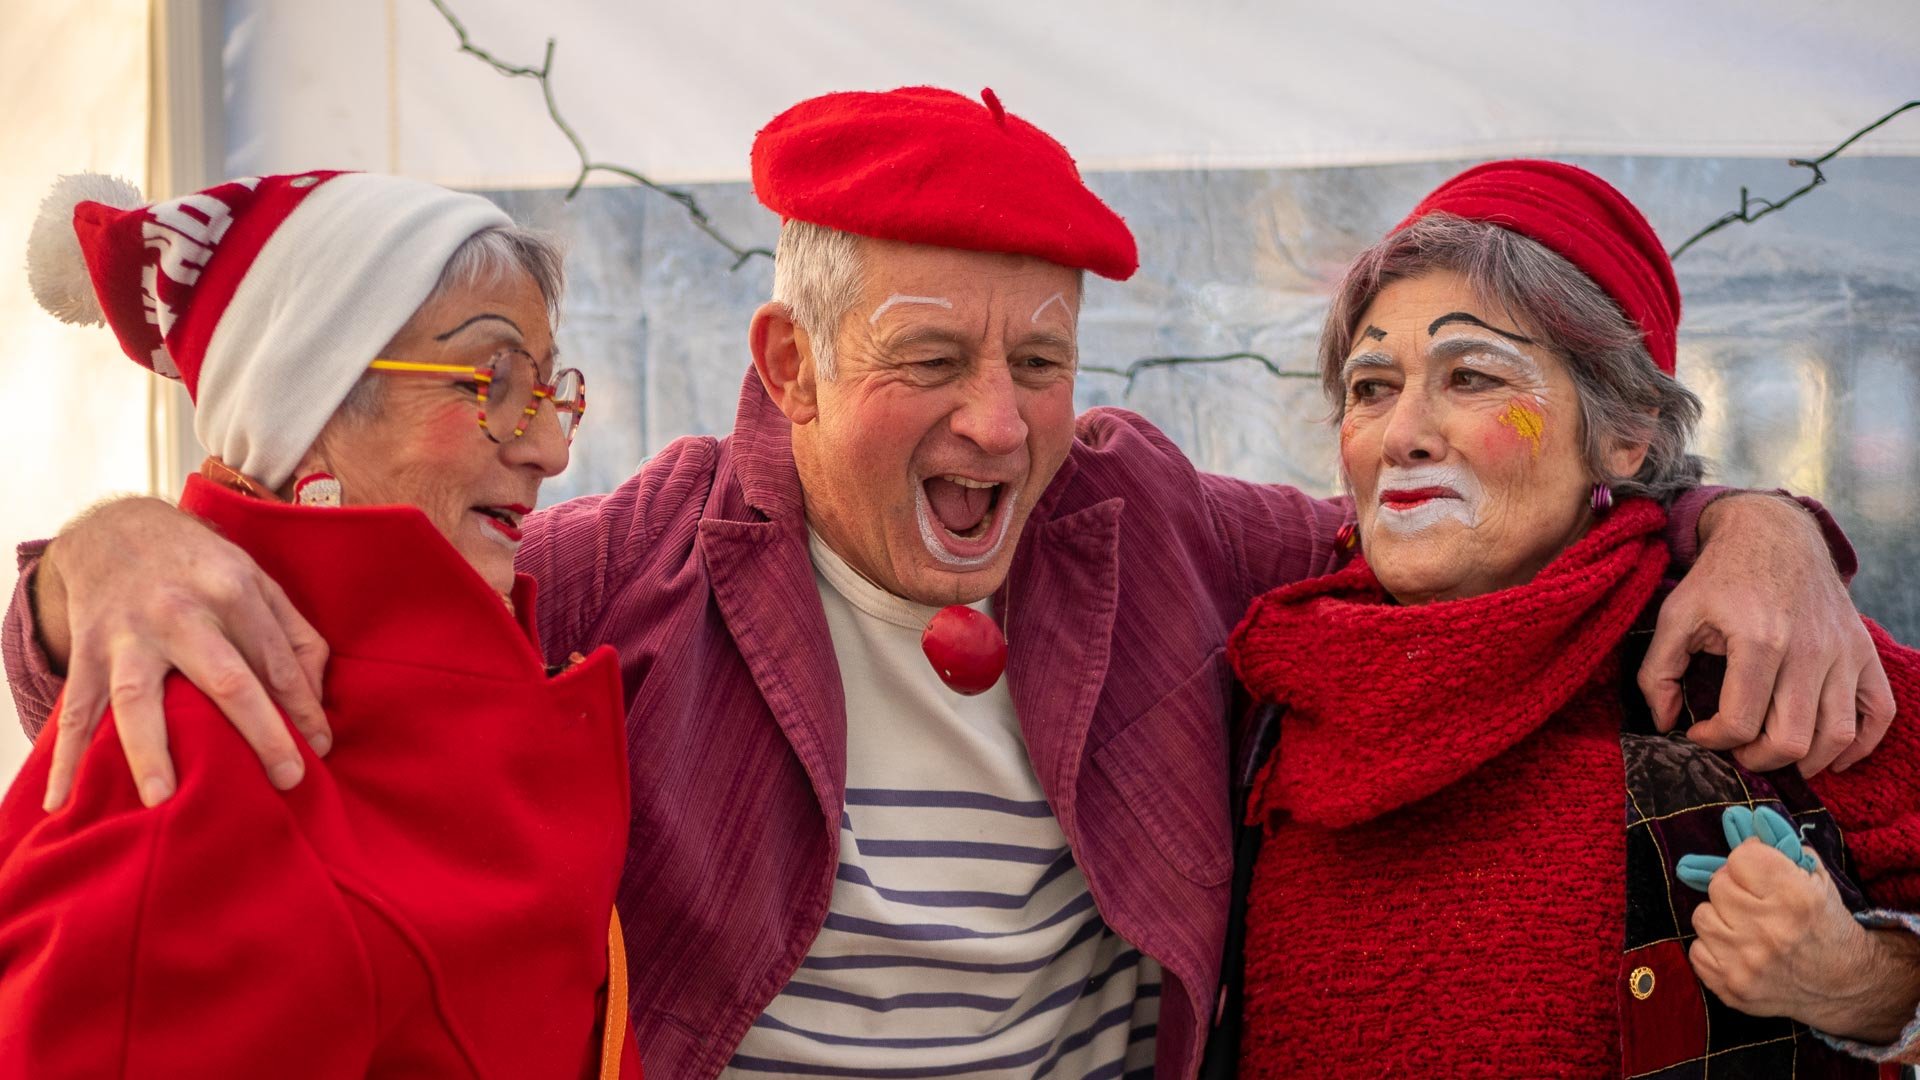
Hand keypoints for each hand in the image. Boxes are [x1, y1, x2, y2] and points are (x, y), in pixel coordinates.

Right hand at [35, 497, 329, 810]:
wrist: (117, 528)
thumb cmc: (203, 567)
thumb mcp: (258, 581)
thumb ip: (294, 634)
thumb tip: (315, 695)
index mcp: (233, 591)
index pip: (278, 662)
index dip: (303, 709)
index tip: (322, 749)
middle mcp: (181, 612)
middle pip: (226, 678)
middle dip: (259, 731)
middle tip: (288, 780)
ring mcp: (128, 634)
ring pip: (139, 696)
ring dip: (150, 749)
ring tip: (163, 798)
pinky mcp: (87, 651)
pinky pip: (74, 707)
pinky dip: (64, 755)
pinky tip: (60, 798)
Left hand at [1639, 493, 1894, 775]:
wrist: (1773, 535)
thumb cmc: (1720, 578)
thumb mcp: (1675, 615)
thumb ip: (1657, 672)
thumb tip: (1665, 723)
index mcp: (1759, 641)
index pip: (1740, 722)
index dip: (1712, 740)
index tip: (1698, 732)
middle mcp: (1809, 650)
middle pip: (1792, 740)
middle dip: (1757, 759)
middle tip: (1736, 751)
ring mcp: (1843, 653)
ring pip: (1836, 735)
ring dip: (1805, 762)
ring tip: (1773, 754)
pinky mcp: (1863, 652)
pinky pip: (1878, 713)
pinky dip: (1860, 745)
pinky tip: (1831, 757)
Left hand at [1690, 841, 1919, 1044]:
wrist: (1846, 987)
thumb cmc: (1826, 925)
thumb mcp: (1817, 879)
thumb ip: (1781, 848)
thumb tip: (1741, 822)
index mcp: (1796, 899)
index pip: (1740, 857)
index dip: (1749, 862)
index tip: (1760, 872)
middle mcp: (1769, 931)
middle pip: (1717, 885)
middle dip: (1734, 889)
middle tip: (1754, 902)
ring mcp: (1747, 962)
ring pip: (1701, 915)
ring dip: (1720, 918)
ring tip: (1745, 927)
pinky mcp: (1730, 987)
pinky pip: (1695, 950)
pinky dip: (1713, 948)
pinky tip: (1738, 951)